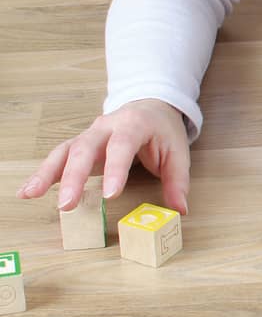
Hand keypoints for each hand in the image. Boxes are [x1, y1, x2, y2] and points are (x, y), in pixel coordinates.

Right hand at [16, 99, 191, 214]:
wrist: (150, 106)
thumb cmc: (162, 131)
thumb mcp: (178, 152)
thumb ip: (177, 181)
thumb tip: (179, 210)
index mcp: (133, 124)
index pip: (122, 146)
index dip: (115, 169)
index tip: (110, 195)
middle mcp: (105, 126)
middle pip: (84, 148)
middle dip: (73, 177)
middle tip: (66, 204)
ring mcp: (88, 135)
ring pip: (64, 151)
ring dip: (46, 174)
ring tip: (30, 194)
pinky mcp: (79, 145)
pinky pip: (58, 157)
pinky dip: (43, 174)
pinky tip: (27, 191)